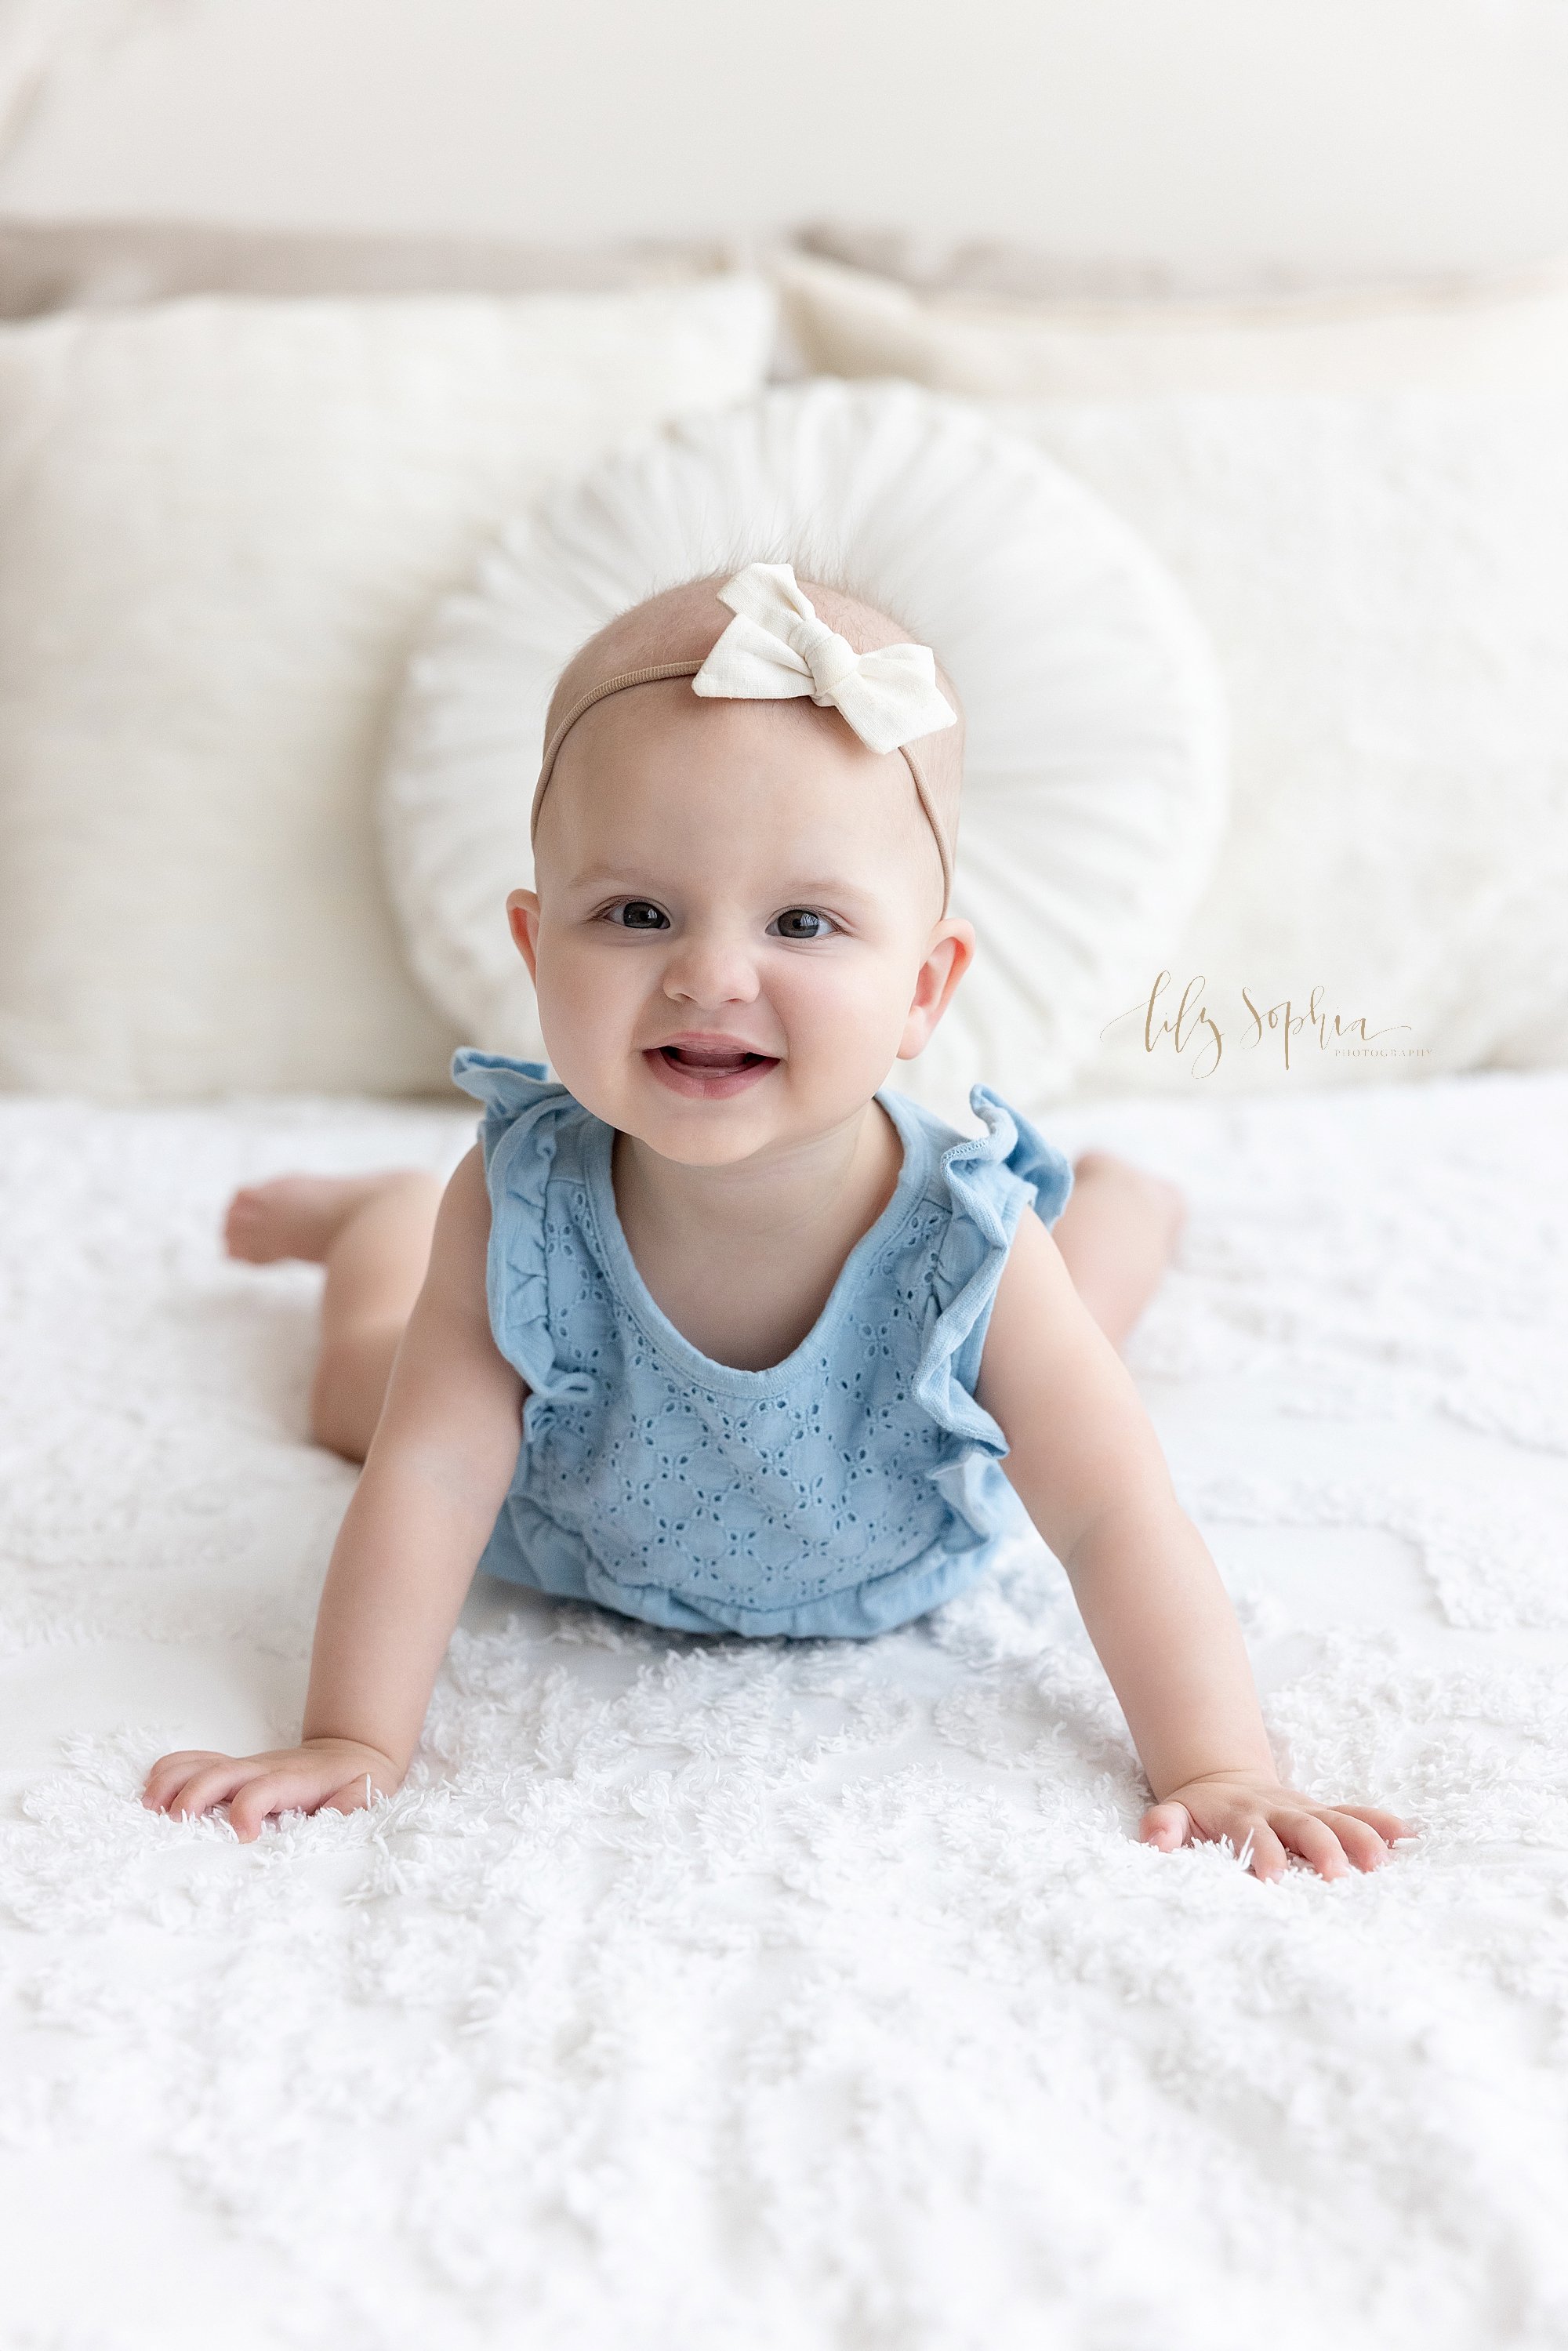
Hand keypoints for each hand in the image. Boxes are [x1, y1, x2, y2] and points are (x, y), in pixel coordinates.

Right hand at [141, 1737, 400, 1842]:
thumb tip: (332, 1823)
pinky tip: (151, 1794)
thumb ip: (350, 1808)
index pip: (263, 1789)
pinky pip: (194, 1761)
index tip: (243, 1837)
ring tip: (148, 1807)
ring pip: (199, 1762)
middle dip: (194, 1795)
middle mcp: (261, 1769)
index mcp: (293, 1780)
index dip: (248, 1810)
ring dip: (171, 1781)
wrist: (348, 1752)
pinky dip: (168, 1772)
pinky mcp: (232, 1769)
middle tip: (176, 1823)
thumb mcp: (366, 1793)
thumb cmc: (354, 1779)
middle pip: (220, 1773)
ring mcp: (244, 1767)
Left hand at [1139, 1771, 1413, 1881]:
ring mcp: (1304, 1810)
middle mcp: (1277, 1811)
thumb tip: (1155, 1839)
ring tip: (1382, 1861)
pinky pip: (1354, 1814)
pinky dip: (1380, 1822)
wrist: (1222, 1779)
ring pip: (1336, 1819)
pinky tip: (1408, 1835)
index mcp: (1240, 1815)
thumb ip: (1163, 1826)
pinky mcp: (1323, 1813)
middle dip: (1322, 1848)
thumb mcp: (1173, 1813)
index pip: (1253, 1834)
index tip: (1273, 1877)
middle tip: (1338, 1875)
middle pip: (1304, 1826)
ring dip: (1360, 1837)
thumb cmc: (1199, 1812)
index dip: (1262, 1853)